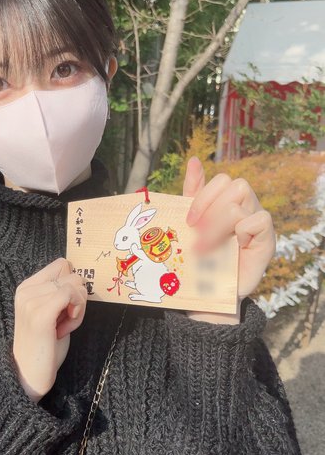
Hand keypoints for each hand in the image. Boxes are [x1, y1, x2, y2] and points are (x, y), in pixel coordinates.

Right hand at [13, 258, 87, 401]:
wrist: (29, 375)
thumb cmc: (45, 345)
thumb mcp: (51, 312)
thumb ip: (59, 293)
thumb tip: (80, 277)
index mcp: (26, 287)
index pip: (62, 264)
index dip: (71, 284)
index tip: (64, 307)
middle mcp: (26, 290)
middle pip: (72, 273)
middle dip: (77, 297)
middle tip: (65, 320)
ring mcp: (31, 301)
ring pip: (75, 285)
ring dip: (78, 307)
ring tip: (63, 326)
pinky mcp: (40, 314)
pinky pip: (71, 295)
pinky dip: (77, 313)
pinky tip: (65, 329)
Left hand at [182, 156, 275, 322]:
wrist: (211, 294)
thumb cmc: (201, 259)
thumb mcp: (191, 225)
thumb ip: (192, 194)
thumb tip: (193, 160)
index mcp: (227, 203)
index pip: (222, 180)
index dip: (203, 196)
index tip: (188, 221)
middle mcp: (246, 208)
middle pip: (234, 184)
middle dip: (209, 208)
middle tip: (195, 233)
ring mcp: (258, 222)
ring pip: (241, 199)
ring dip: (217, 223)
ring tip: (206, 247)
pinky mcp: (267, 239)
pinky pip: (259, 219)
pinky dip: (241, 230)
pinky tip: (233, 247)